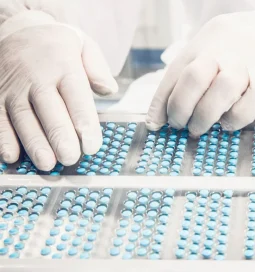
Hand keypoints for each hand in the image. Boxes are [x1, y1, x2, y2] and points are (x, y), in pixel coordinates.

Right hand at [0, 11, 116, 169]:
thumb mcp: (83, 45)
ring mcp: (13, 87)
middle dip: (60, 137)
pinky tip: (12, 157)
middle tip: (71, 158)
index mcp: (63, 65)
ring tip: (47, 164)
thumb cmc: (57, 44)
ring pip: (24, 118)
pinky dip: (3, 138)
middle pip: (49, 110)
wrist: (16, 28)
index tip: (92, 146)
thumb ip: (98, 69)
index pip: (76, 97)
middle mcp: (36, 77)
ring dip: (34, 143)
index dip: (84, 123)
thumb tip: (110, 90)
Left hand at [146, 8, 254, 135]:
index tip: (156, 123)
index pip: (176, 72)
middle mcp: (226, 49)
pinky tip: (229, 123)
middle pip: (194, 78)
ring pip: (220, 92)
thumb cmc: (251, 47)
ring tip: (201, 128)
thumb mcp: (219, 45)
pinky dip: (233, 120)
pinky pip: (247, 105)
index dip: (161, 102)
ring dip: (204, 117)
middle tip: (180, 125)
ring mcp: (251, 64)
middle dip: (180, 109)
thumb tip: (165, 110)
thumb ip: (196, 70)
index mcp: (208, 39)